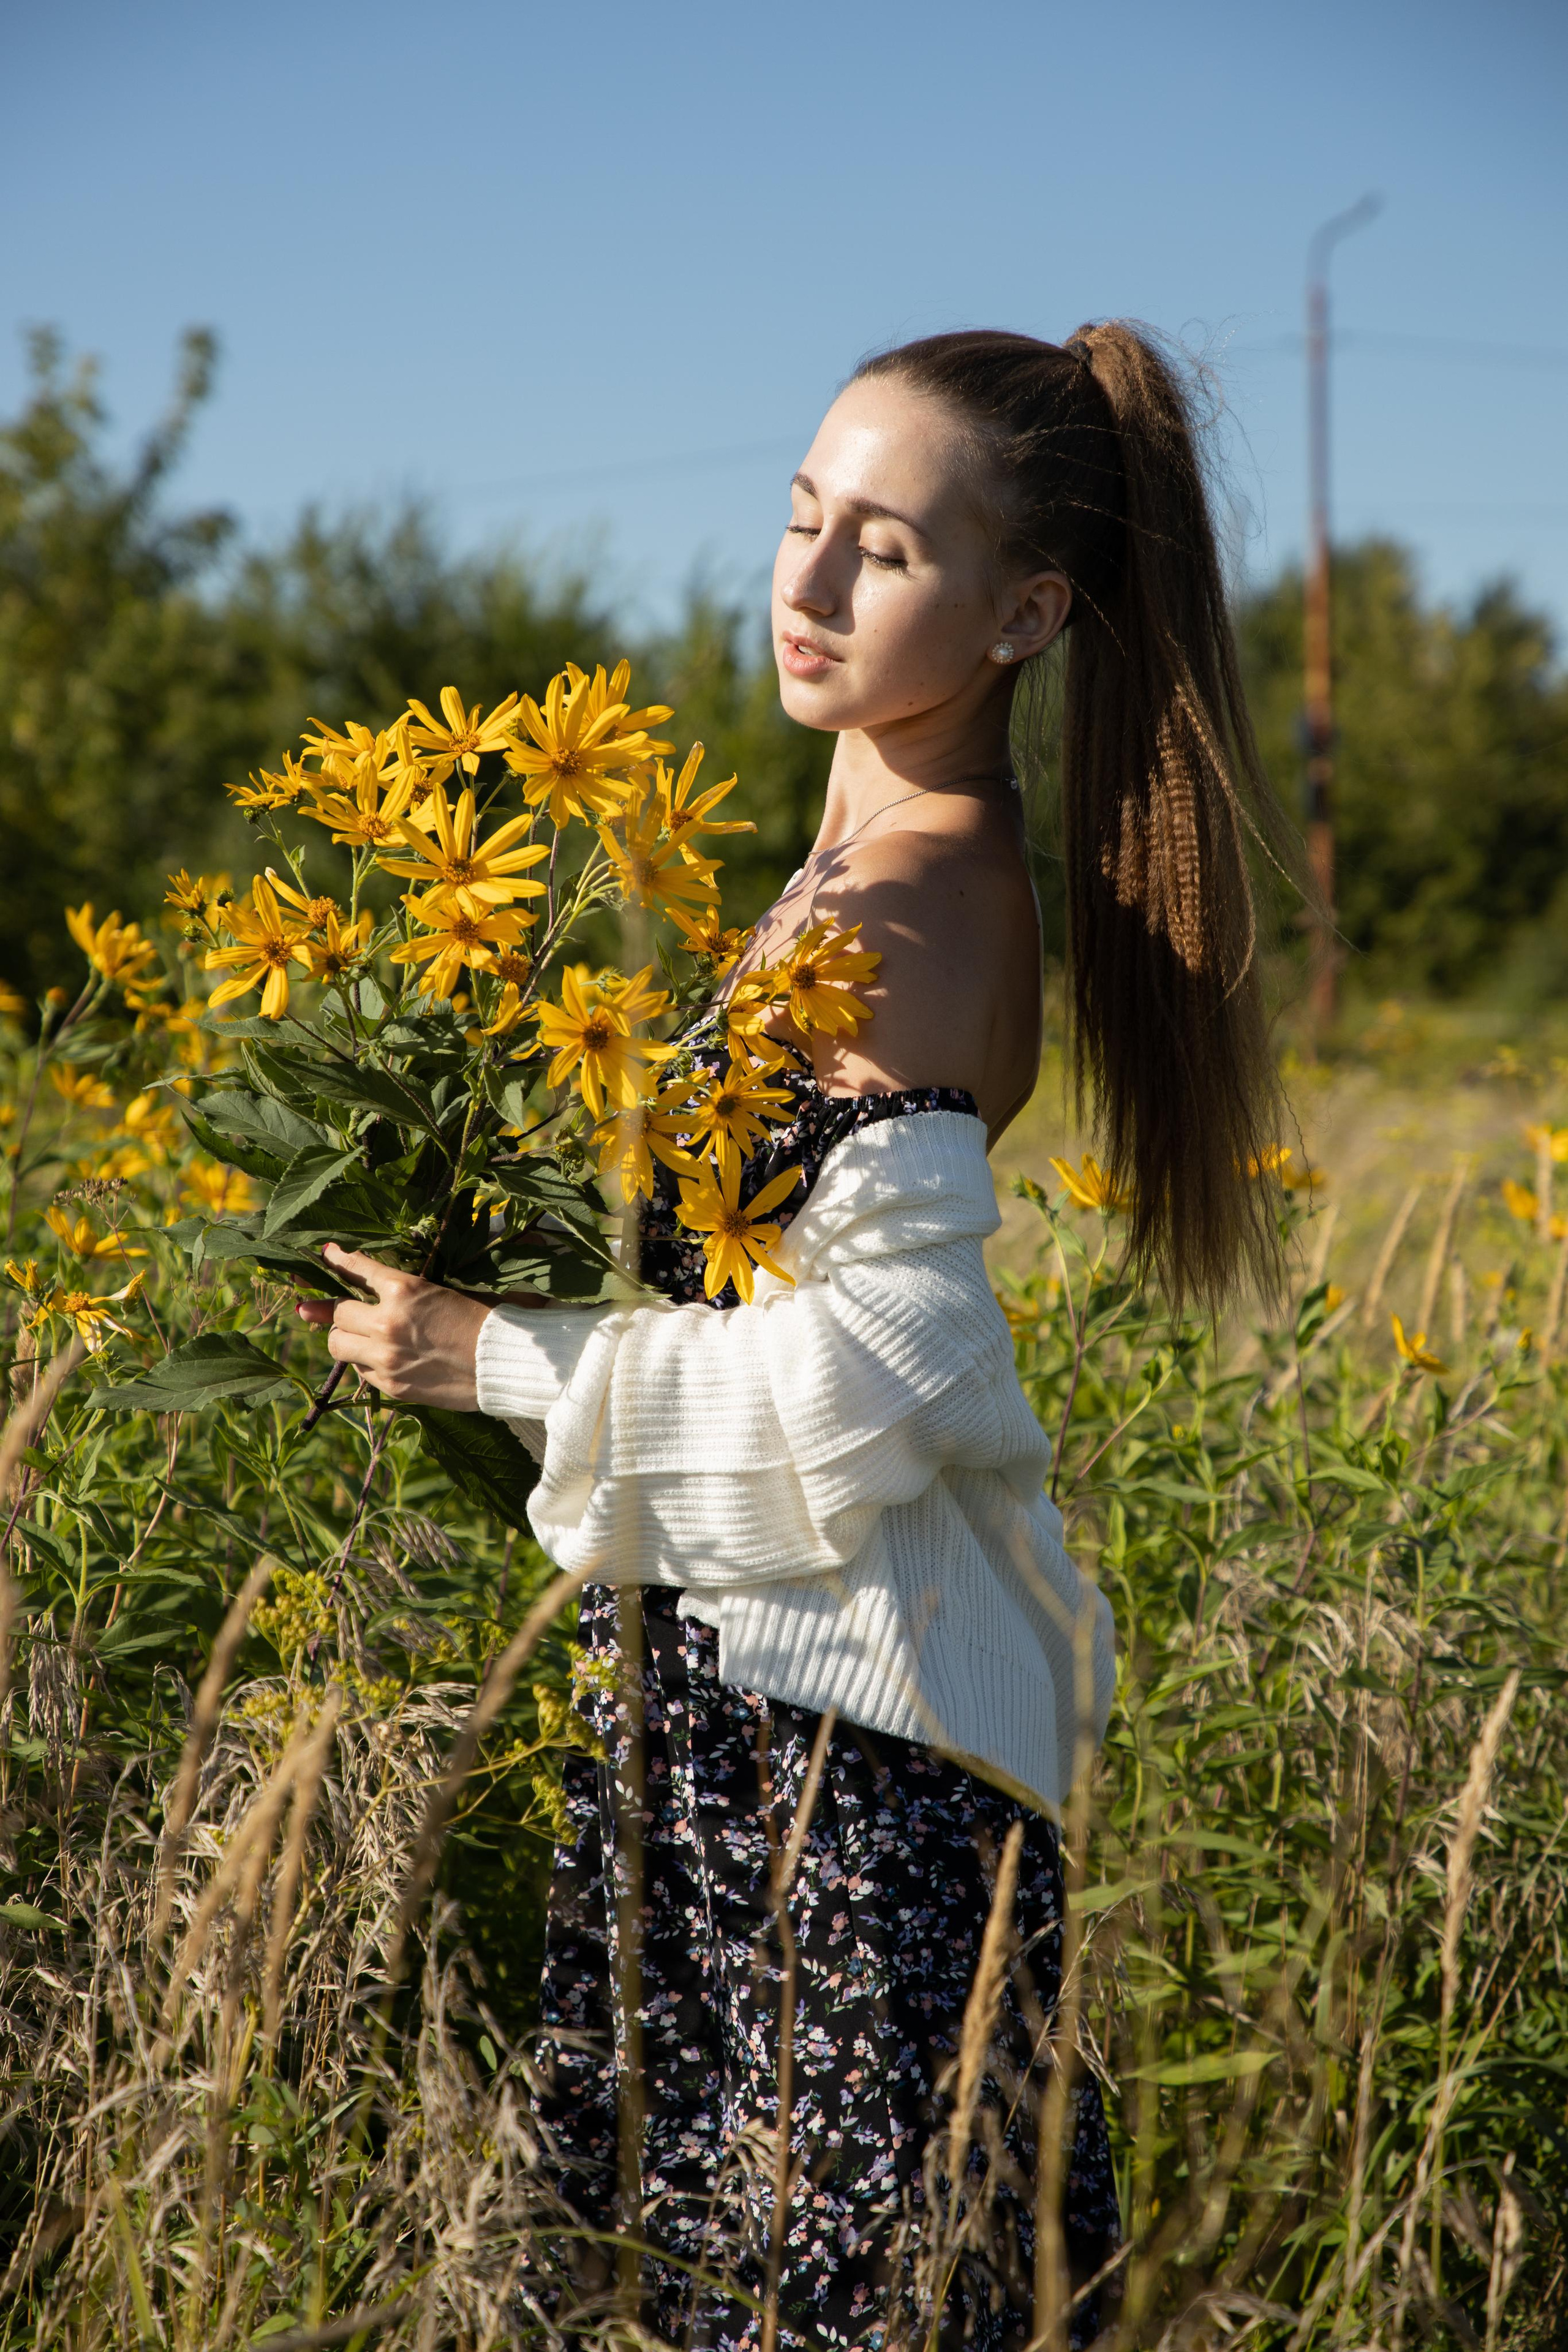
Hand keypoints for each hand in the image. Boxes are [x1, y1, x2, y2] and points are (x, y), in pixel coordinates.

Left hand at [295, 1245, 490, 1409]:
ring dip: (345, 1339)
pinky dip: (366, 1363)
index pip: (357, 1269)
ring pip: (338, 1345)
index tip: (326, 1254)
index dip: (338, 1260)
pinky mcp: (392, 1385)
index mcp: (405, 1289)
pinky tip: (385, 1359)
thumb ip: (404, 1289)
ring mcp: (386, 1357)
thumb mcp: (443, 1290)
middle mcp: (388, 1322)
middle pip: (337, 1313)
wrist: (505, 1362)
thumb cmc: (483, 1318)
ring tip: (359, 1338)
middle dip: (335, 1310)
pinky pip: (360, 1371)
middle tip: (334, 1310)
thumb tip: (372, 1289)